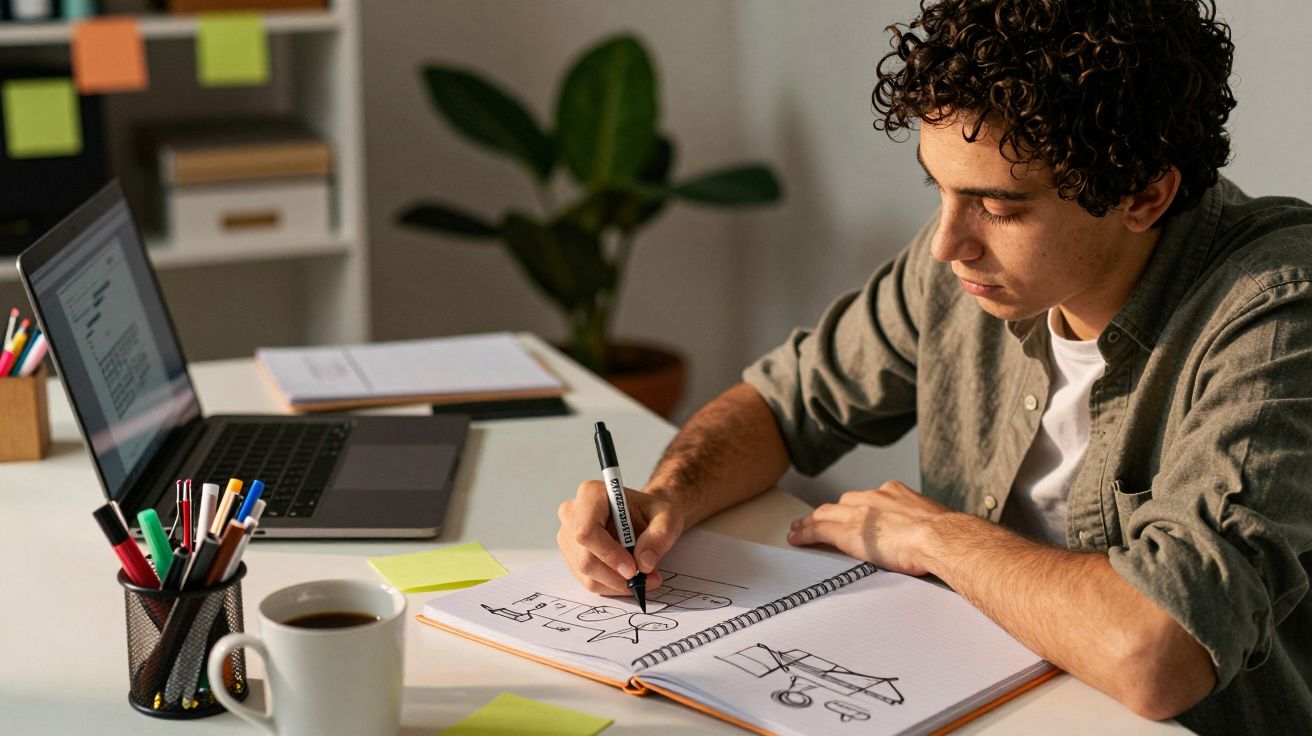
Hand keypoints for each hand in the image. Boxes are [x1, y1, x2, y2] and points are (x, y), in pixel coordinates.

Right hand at [557, 480, 683, 594]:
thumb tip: (644, 563)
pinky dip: (611, 586)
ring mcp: (568, 536)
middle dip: (615, 576)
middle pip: (585, 558)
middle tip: (644, 579)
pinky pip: (587, 580)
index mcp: (591, 495)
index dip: (608, 554)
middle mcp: (572, 513)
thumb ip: (660, 536)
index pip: (587, 531)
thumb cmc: (652, 512)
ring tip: (642, 578)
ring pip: (586, 574)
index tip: (633, 568)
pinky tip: (628, 578)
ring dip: (615, 584)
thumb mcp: (668, 517)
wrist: (645, 516)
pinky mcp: (572, 555)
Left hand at [787, 481, 951, 575]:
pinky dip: (806, 532)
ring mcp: (860, 513)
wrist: (940, 538)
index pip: (869, 499)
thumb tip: (929, 538)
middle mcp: (875, 497)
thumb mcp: (933, 522)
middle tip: (819, 518)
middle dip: (831, 511)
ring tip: (799, 528)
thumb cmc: (946, 536)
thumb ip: (922, 525)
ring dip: (812, 521)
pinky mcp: (848, 531)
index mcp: (896, 493)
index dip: (856, 507)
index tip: (853, 513)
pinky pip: (820, 529)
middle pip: (844, 502)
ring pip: (827, 513)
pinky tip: (796, 538)